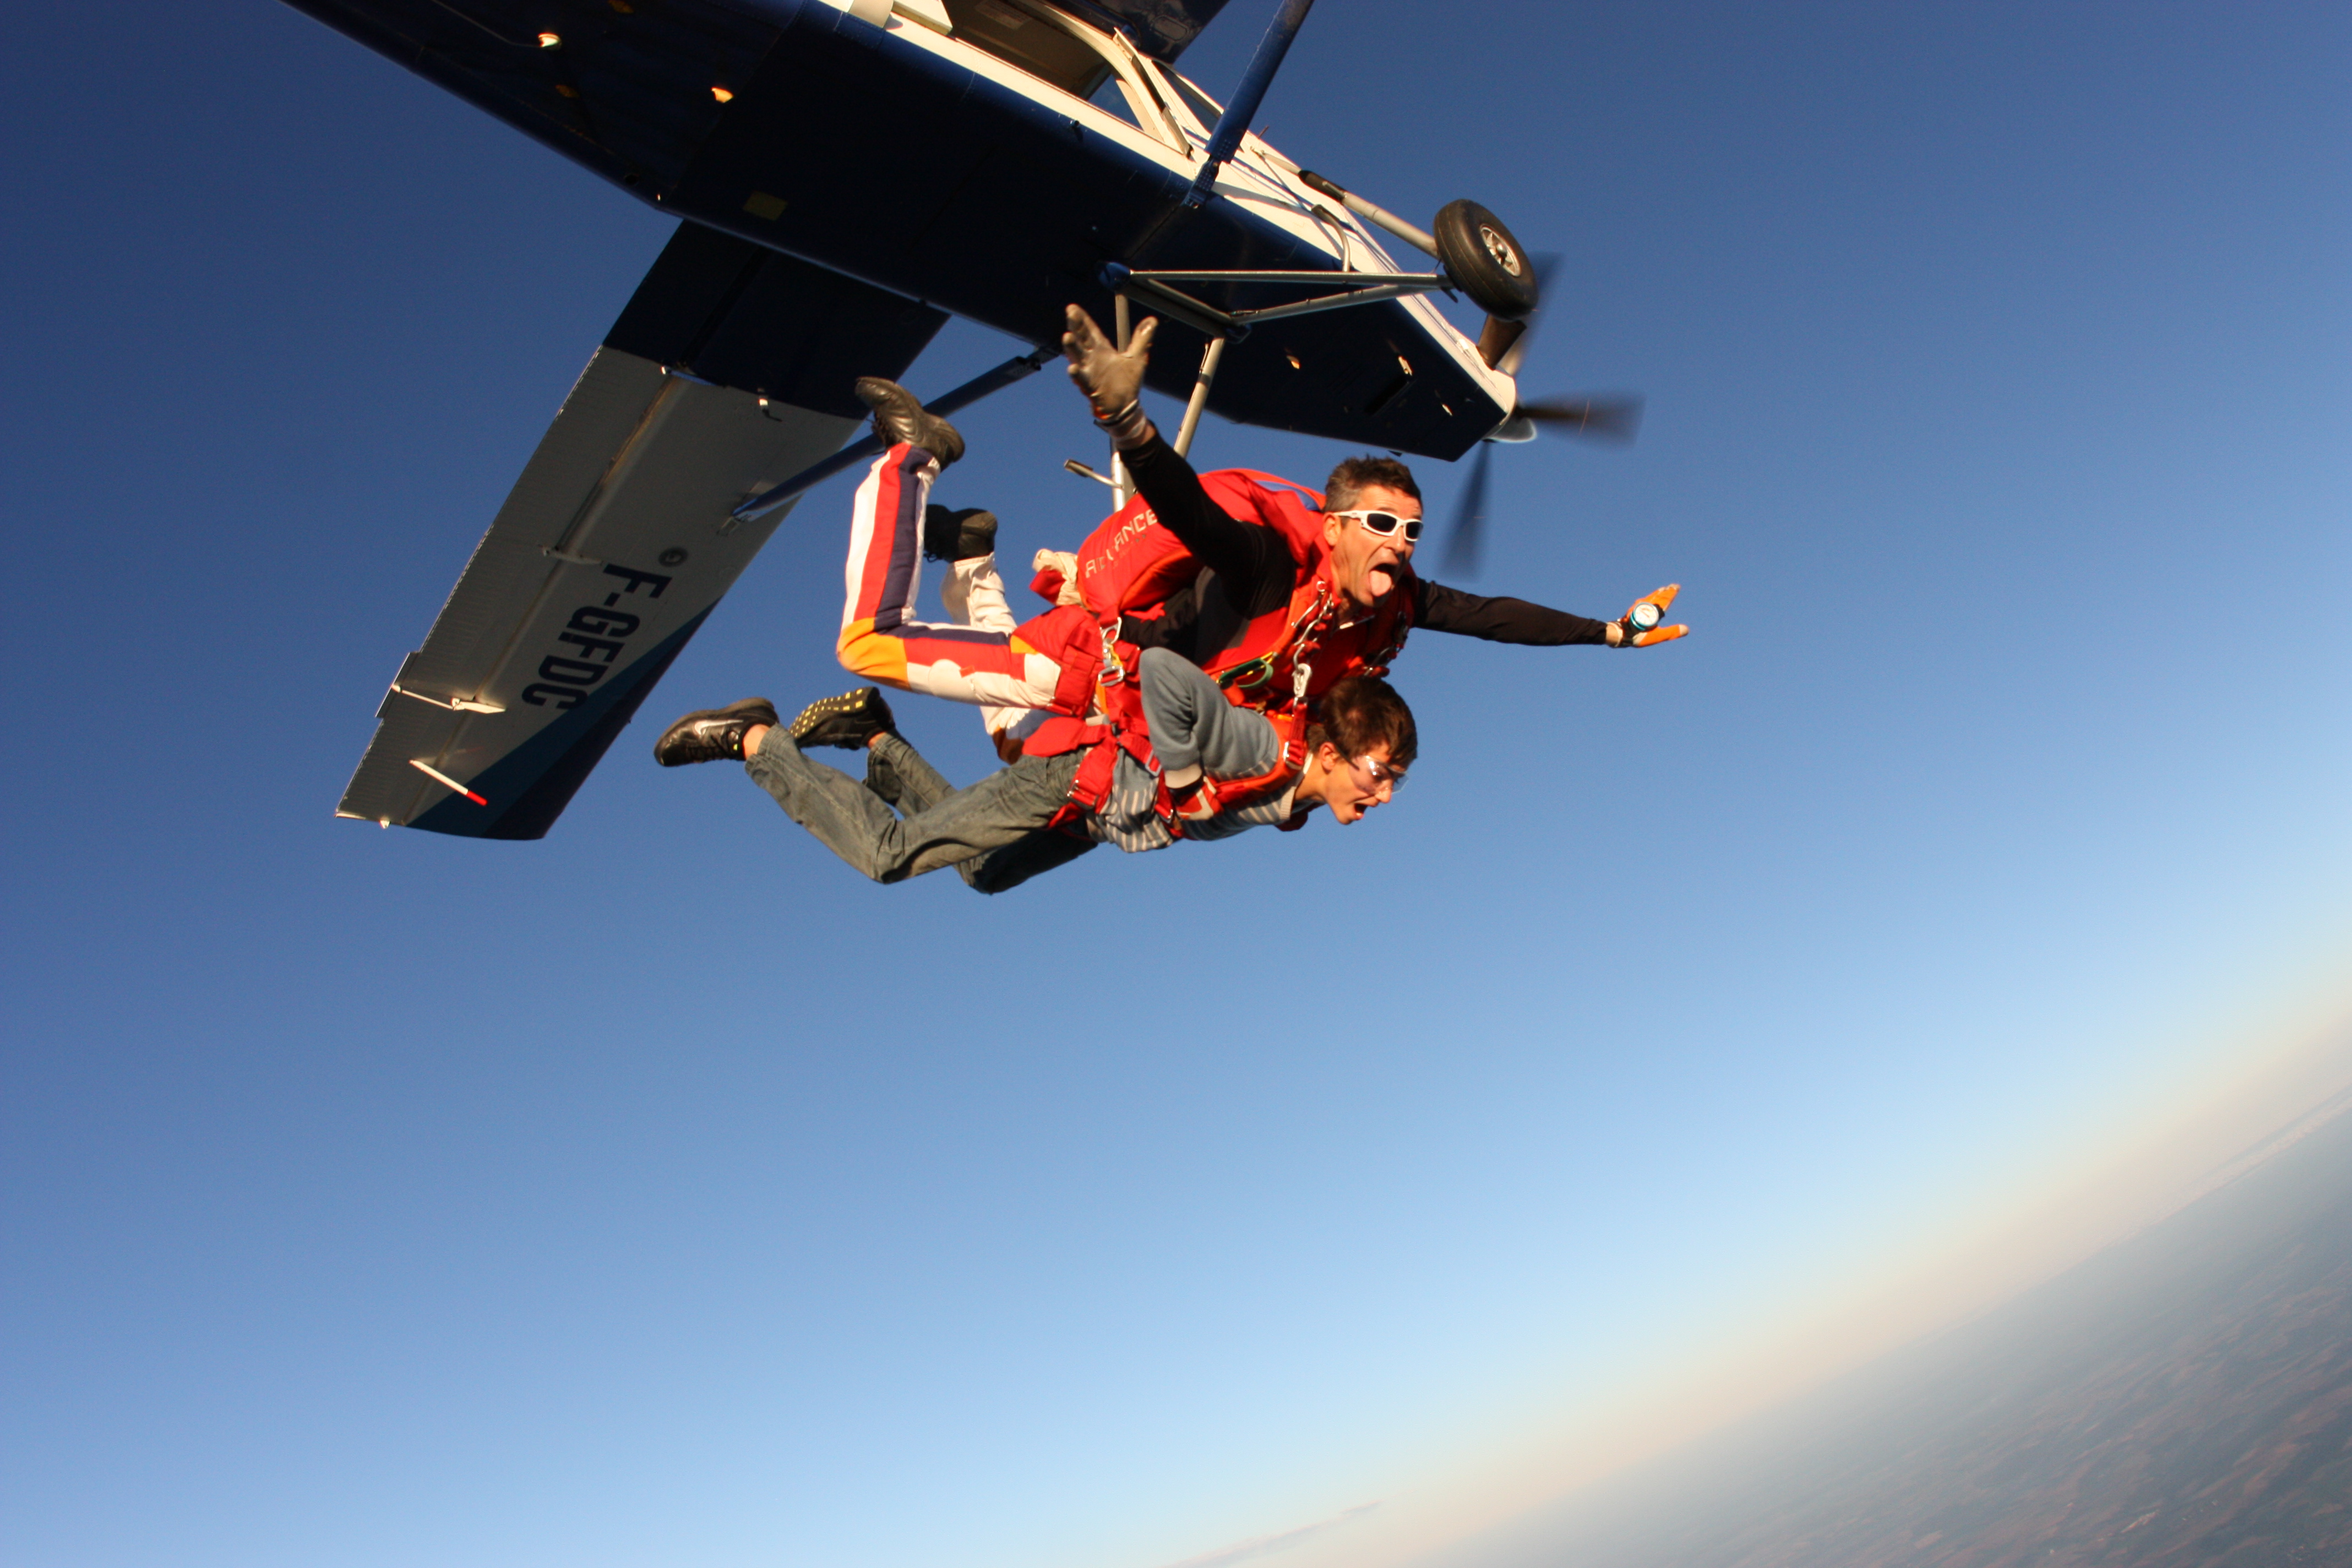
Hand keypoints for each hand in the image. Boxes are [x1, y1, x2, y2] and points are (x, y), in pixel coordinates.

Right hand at [1062, 304, 1156, 424]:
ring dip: (1072, 347)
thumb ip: (1142, 339)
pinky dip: (1076, 374)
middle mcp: (1092, 358)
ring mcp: (1089, 371)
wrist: (1125, 406)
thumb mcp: (1137, 357)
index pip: (1090, 330)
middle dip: (1075, 326)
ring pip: (1077, 357)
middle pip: (1082, 339)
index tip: (1073, 307)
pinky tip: (1072, 368)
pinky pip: (1082, 380)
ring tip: (1067, 336)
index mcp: (1102, 350)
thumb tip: (1152, 320)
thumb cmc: (1127, 382)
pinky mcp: (1090, 387)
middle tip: (1070, 312)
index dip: (1082, 319)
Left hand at [1612, 584, 1688, 647]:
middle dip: (1666, 591)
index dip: (1671, 593)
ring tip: (1662, 589)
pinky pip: (1643, 601)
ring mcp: (1638, 607)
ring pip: (1650, 597)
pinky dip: (1648, 598)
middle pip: (1658, 596)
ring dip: (1657, 593)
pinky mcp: (1632, 610)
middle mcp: (1647, 606)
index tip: (1676, 586)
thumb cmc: (1638, 635)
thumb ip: (1672, 632)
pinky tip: (1646, 600)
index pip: (1666, 599)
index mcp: (1655, 611)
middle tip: (1672, 586)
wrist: (1620, 634)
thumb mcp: (1657, 635)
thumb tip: (1686, 629)